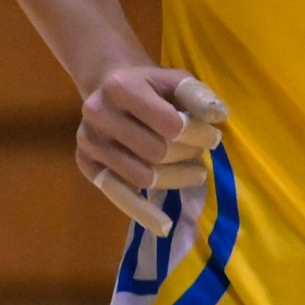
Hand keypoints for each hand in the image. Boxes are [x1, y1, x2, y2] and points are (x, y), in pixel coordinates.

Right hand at [77, 69, 228, 238]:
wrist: (108, 86)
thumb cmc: (150, 86)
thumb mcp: (175, 79)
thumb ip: (197, 95)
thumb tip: (218, 115)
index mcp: (121, 88)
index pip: (170, 125)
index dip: (198, 136)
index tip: (214, 138)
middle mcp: (97, 114)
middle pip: (156, 152)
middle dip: (187, 155)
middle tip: (200, 153)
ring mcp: (89, 141)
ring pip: (142, 176)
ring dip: (175, 178)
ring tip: (193, 173)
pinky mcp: (86, 163)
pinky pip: (118, 193)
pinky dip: (141, 212)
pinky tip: (163, 225)